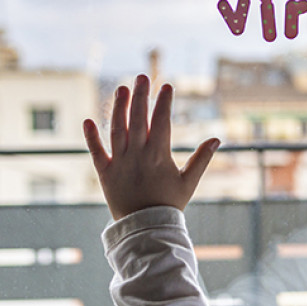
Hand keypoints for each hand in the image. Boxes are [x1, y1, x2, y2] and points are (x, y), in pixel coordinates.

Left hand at [83, 74, 219, 219]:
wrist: (145, 229)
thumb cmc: (169, 205)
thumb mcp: (189, 182)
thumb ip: (201, 159)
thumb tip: (217, 138)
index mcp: (159, 156)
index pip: (161, 122)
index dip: (164, 102)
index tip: (167, 86)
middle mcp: (138, 155)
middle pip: (138, 119)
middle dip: (141, 96)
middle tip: (142, 76)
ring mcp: (120, 163)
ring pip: (117, 130)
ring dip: (118, 108)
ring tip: (121, 89)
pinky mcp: (105, 173)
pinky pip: (96, 152)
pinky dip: (91, 137)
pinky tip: (88, 120)